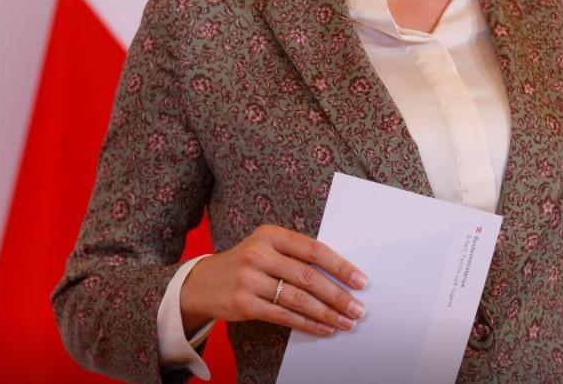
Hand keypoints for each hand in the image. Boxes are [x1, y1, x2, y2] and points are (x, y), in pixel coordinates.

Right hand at [179, 224, 366, 337]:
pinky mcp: (243, 304)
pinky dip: (307, 323)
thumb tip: (341, 276)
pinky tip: (324, 328)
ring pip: (298, 299)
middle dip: (338, 295)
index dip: (340, 266)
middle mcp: (259, 254)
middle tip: (358, 309)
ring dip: (327, 313)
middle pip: (308, 277)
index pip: (314, 250)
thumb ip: (297, 256)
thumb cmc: (247, 263)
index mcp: (271, 235)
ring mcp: (249, 280)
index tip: (361, 281)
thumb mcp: (267, 248)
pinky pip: (283, 316)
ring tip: (346, 322)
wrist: (202, 282)